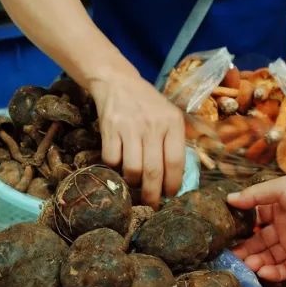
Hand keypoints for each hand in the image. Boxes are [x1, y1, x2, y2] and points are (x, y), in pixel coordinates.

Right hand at [88, 74, 185, 207]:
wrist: (118, 82)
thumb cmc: (148, 105)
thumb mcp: (169, 116)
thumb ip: (174, 142)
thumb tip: (176, 179)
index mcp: (172, 123)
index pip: (175, 162)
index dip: (172, 184)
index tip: (169, 195)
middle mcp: (152, 126)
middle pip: (153, 171)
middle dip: (152, 194)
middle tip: (152, 204)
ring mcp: (130, 127)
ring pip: (132, 170)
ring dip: (133, 183)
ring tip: (135, 184)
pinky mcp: (109, 129)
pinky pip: (112, 160)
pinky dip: (115, 168)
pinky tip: (119, 165)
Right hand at [227, 176, 285, 280]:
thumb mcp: (280, 188)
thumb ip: (254, 195)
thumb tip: (229, 199)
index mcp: (279, 208)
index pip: (256, 220)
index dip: (243, 227)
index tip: (227, 233)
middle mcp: (285, 228)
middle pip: (260, 242)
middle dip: (246, 249)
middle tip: (231, 256)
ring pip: (270, 258)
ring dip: (257, 261)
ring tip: (245, 264)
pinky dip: (273, 273)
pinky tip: (261, 271)